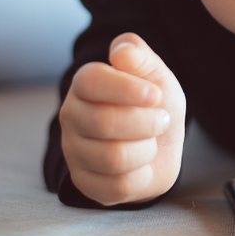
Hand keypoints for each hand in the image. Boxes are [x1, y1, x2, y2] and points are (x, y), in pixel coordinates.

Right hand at [59, 32, 186, 205]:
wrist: (161, 145)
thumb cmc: (154, 106)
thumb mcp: (156, 76)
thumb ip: (140, 58)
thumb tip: (122, 49)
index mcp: (84, 84)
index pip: (90, 82)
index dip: (126, 89)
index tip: (155, 95)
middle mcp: (72, 116)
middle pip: (104, 122)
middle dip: (146, 122)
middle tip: (162, 120)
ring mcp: (75, 152)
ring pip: (113, 157)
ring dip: (146, 150)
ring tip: (151, 141)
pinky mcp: (86, 183)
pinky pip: (118, 186)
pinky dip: (142, 176)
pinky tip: (143, 165)